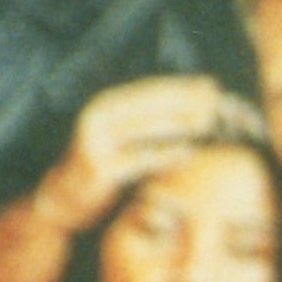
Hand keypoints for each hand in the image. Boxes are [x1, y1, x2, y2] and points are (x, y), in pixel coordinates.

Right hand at [38, 74, 251, 230]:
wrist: (65, 196)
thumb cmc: (105, 165)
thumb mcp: (122, 137)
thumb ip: (146, 121)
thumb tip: (189, 107)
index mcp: (106, 104)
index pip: (149, 90)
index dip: (182, 86)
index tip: (212, 85)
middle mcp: (99, 117)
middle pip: (149, 103)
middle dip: (184, 98)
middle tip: (216, 98)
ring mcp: (97, 141)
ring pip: (144, 127)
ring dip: (178, 122)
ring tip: (207, 121)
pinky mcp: (99, 167)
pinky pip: (138, 159)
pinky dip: (163, 155)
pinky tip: (188, 153)